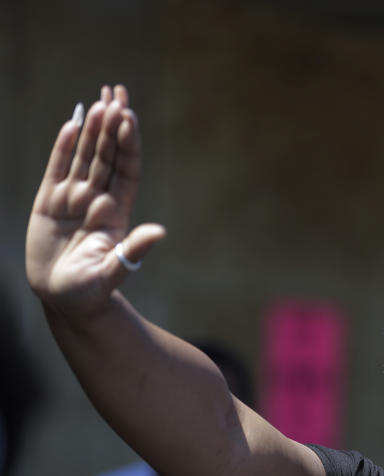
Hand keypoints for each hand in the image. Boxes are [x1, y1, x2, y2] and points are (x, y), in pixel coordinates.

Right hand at [26, 85, 164, 317]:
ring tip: (99, 100)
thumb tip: (159, 232)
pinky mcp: (50, 202)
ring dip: (92, 129)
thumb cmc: (93, 289)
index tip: (129, 117)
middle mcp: (99, 200)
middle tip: (118, 92)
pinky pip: (57, 168)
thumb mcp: (114, 270)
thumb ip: (133, 250)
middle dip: (114, 125)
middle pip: (108, 155)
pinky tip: (72, 123)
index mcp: (118, 212)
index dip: (128, 143)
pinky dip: (64, 147)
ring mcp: (74, 199)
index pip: (126, 169)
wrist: (64, 299)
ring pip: (85, 156)